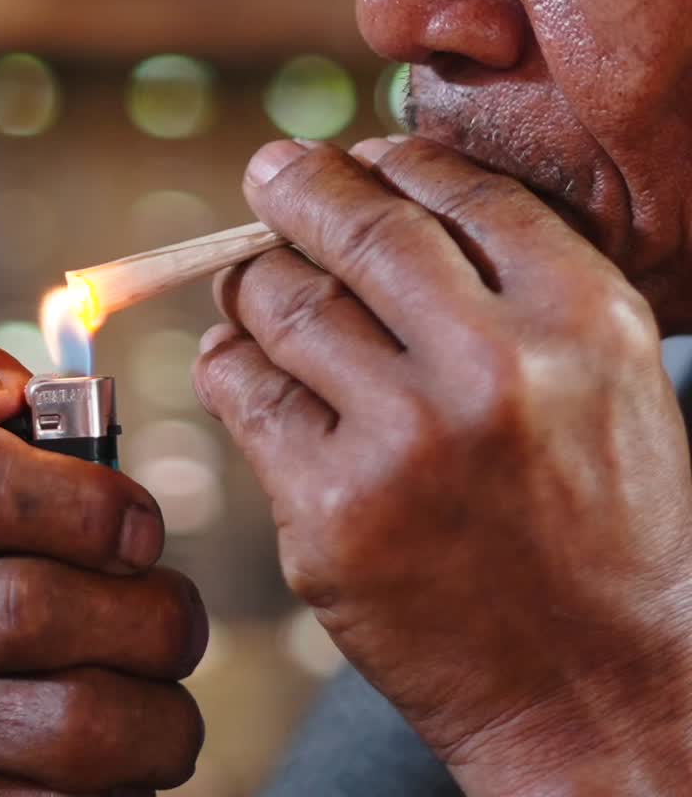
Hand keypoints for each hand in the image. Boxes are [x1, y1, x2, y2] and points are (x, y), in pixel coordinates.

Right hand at [0, 346, 206, 794]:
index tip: (143, 528)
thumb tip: (11, 388)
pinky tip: (119, 761)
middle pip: (40, 610)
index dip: (81, 501)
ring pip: (76, 725)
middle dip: (148, 613)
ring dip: (158, 715)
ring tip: (164, 699)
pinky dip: (123, 788)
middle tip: (177, 621)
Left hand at [194, 137, 691, 795]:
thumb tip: (391, 188)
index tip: (357, 157)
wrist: (603, 688)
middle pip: (358, 227)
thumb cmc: (609, 520)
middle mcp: (494, 368)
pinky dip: (231, 358)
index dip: (391, 160)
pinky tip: (243, 356)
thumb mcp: (613, 373)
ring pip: (282, 300)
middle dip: (298, 184)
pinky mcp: (332, 517)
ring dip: (255, 275)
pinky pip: (243, 391)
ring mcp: (405, 444)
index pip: (457, 190)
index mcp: (580, 318)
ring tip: (253, 277)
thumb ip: (525, 275)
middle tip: (272, 171)